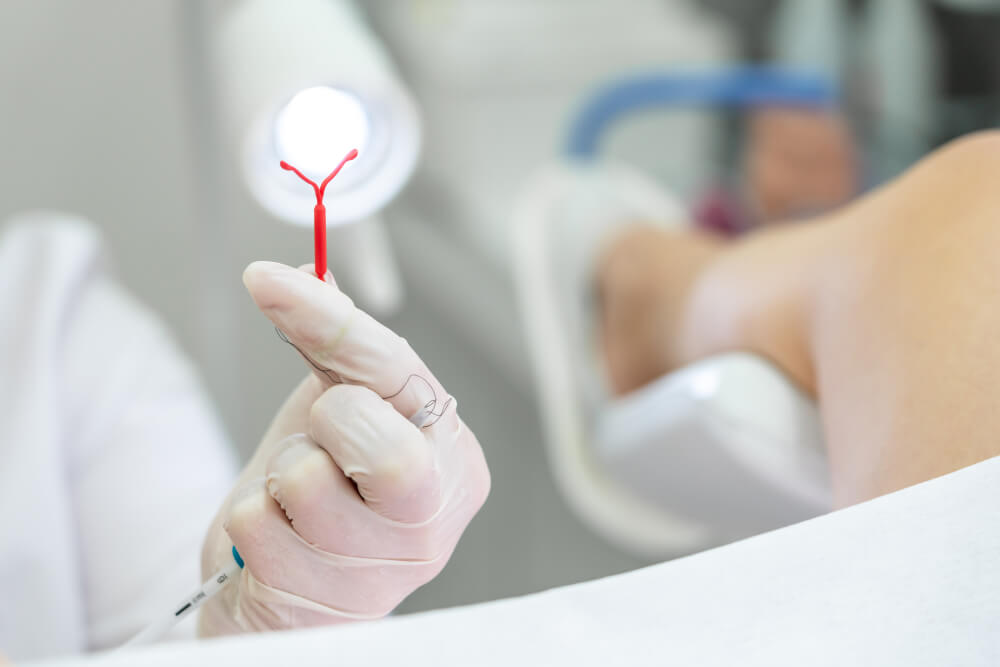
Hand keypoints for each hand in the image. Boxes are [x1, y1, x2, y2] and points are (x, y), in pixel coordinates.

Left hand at [199, 262, 489, 632]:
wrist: (290, 592)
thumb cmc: (325, 497)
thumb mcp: (341, 415)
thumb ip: (335, 351)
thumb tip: (308, 269)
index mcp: (452, 460)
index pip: (398, 372)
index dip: (328, 319)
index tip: (268, 282)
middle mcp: (432, 518)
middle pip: (372, 434)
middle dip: (326, 422)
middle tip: (326, 440)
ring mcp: (383, 570)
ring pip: (304, 477)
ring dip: (283, 475)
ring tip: (300, 498)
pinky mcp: (321, 604)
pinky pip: (256, 523)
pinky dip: (252, 518)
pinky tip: (280, 539)